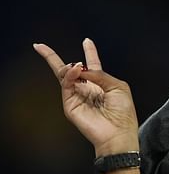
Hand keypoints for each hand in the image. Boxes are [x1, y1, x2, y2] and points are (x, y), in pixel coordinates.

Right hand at [33, 38, 138, 155]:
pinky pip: (66, 86)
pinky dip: (69, 76)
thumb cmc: (123, 112)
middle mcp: (87, 89)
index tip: (87, 40)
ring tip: (77, 66)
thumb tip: (82, 67)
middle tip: (40, 46)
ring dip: (69, 68)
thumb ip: (100, 74)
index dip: (90, 52)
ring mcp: (77, 97)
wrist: (118, 133)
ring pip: (64, 76)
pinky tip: (75, 71)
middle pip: (69, 71)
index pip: (93, 65)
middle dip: (53, 57)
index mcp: (102, 84)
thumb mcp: (118, 87)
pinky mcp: (70, 105)